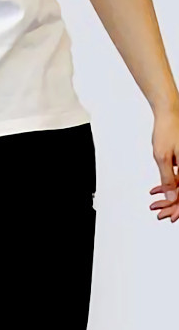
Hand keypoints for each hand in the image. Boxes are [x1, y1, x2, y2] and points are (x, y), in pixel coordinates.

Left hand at [149, 106, 178, 221]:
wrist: (169, 113)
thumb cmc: (167, 130)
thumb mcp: (163, 157)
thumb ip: (168, 179)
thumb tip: (171, 198)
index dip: (178, 208)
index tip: (170, 217)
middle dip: (172, 205)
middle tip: (159, 213)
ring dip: (168, 196)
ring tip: (154, 204)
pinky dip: (168, 184)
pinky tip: (156, 190)